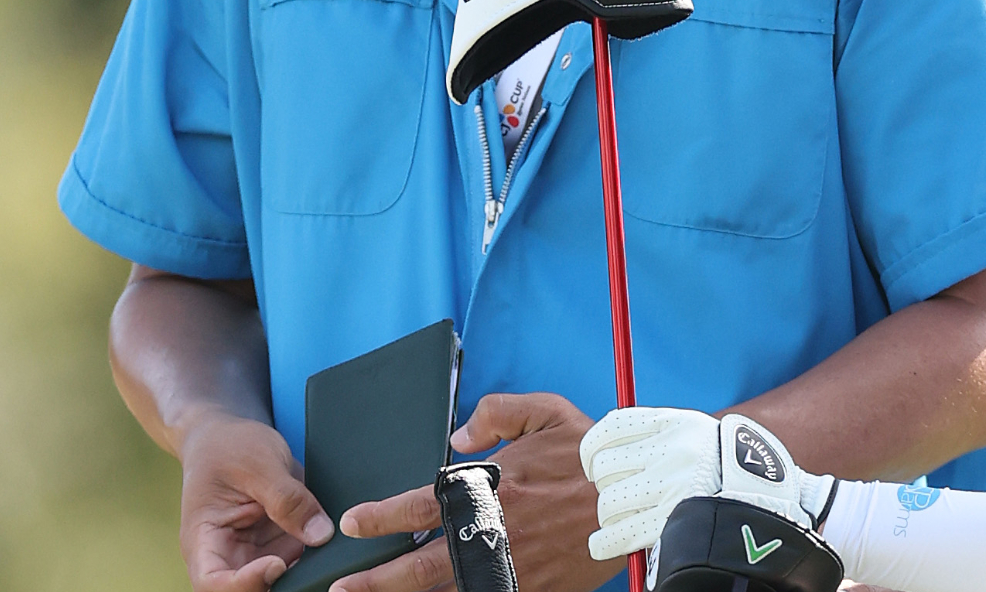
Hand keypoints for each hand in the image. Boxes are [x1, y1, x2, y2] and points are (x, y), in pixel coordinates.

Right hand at [177, 413, 335, 591]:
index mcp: (203, 539)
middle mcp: (225, 555)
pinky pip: (295, 563)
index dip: (245, 584)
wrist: (226, 437)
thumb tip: (320, 535)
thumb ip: (287, 499)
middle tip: (316, 563)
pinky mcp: (274, 547)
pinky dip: (314, 558)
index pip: (212, 582)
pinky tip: (331, 543)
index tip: (276, 564)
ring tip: (328, 549)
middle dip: (281, 582)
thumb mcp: (260, 463)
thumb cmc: (230, 447)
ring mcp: (252, 554)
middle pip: (249, 590)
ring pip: (277, 582)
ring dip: (303, 572)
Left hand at [336, 392, 604, 591]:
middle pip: (422, 564)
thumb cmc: (593, 453)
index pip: (421, 504)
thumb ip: (496, 413)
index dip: (381, 516)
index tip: (353, 523)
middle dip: (377, 577)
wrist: (642, 495)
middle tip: (343, 585)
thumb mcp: (546, 410)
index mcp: (492, 487)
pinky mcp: (534, 588)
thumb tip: (457, 438)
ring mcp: (513, 566)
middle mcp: (495, 531)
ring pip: (448, 590)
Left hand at [581, 411, 836, 561]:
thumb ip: (663, 437)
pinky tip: (604, 544)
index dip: (592, 447)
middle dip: (604, 485)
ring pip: (609, 503)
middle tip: (614, 495)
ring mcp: (671, 487)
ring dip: (609, 516)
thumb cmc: (735, 471)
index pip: (613, 427)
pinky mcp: (671, 522)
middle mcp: (671, 451)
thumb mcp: (703, 435)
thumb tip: (611, 448)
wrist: (776, 504)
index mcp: (677, 424)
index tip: (591, 462)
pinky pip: (619, 534)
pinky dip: (605, 542)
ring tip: (616, 522)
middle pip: (606, 467)